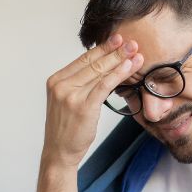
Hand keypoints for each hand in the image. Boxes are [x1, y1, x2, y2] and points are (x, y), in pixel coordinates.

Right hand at [42, 34, 144, 167]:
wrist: (58, 152)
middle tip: (131, 42)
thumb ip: (79, 84)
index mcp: (56, 80)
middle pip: (92, 63)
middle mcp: (61, 85)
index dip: (102, 48)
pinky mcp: (83, 106)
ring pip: (100, 72)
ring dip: (120, 60)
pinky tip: (129, 67)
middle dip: (114, 51)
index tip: (117, 40)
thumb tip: (102, 69)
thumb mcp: (68, 101)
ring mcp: (70, 95)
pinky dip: (118, 74)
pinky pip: (104, 85)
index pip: (83, 60)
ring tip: (136, 52)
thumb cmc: (66, 129)